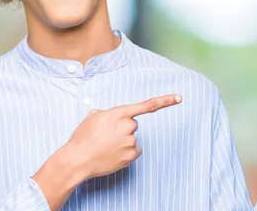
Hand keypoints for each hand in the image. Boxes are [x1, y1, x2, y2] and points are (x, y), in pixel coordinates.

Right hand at [64, 94, 181, 179]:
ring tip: (105, 146)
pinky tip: (112, 154)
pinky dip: (126, 153)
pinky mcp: (131, 156)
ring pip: (132, 139)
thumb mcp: (92, 117)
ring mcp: (130, 141)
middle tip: (106, 136)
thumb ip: (106, 113)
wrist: (77, 159)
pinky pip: (134, 151)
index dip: (165, 101)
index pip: (147, 105)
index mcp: (120, 113)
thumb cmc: (82, 138)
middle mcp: (128, 126)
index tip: (179, 98)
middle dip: (123, 128)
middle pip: (133, 124)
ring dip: (122, 141)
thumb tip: (107, 116)